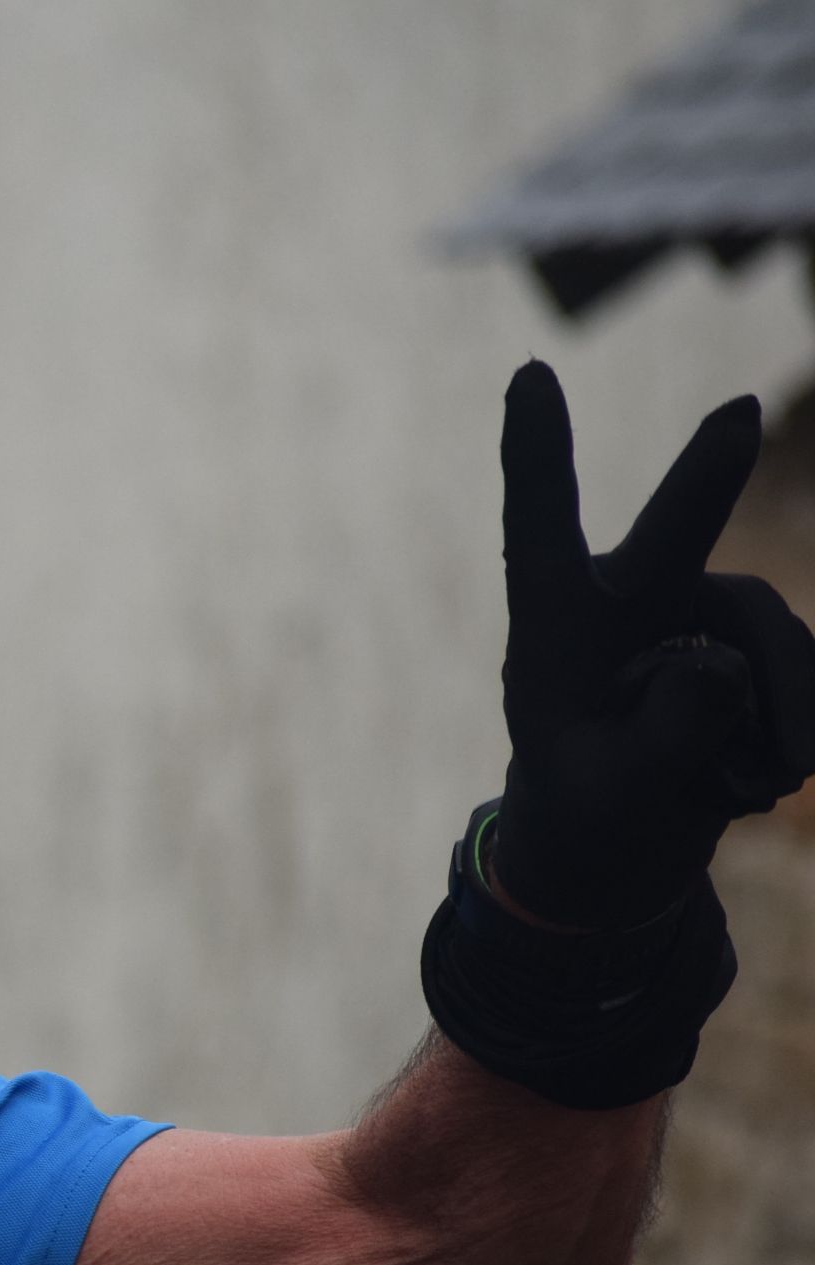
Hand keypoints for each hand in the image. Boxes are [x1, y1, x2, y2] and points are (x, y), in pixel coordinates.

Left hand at [493, 360, 814, 928]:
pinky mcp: (753, 632)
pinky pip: (803, 666)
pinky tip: (757, 777)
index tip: (528, 374)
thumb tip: (718, 665)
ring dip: (779, 716)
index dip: (537, 456)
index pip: (537, 535)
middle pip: (675, 532)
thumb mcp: (614, 793)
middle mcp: (627, 598)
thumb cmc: (590, 811)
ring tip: (748, 789)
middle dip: (708, 473)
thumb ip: (662, 738)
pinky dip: (795, 728)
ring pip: (768, 632)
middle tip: (738, 413)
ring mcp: (698, 606)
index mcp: (555, 630)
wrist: (629, 838)